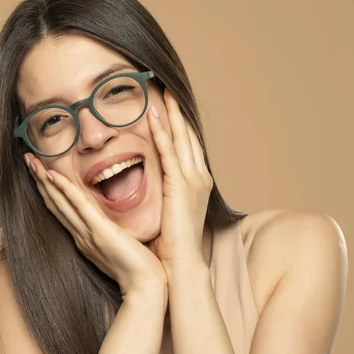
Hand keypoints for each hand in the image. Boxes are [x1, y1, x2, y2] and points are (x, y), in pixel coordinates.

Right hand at [24, 154, 166, 296]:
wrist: (146, 288)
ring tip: (32, 162)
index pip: (60, 209)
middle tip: (27, 159)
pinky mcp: (99, 232)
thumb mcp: (119, 247)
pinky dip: (65, 191)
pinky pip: (79, 207)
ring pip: (60, 203)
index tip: (40, 170)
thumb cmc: (138, 269)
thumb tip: (109, 222)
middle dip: (39, 180)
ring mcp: (87, 234)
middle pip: (54, 203)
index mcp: (84, 238)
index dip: (48, 189)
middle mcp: (80, 235)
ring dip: (44, 181)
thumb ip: (109, 233)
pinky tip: (54, 176)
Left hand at [146, 88, 213, 266]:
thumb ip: (167, 192)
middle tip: (169, 89)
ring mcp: (193, 181)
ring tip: (163, 93)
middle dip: (179, 113)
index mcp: (196, 183)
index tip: (170, 106)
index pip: (188, 147)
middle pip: (188, 137)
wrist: (181, 264)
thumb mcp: (172, 210)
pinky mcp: (181, 186)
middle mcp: (199, 177)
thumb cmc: (172, 242)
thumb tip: (155, 183)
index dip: (181, 125)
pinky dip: (162, 133)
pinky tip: (154, 116)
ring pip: (181, 139)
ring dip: (172, 115)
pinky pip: (169, 153)